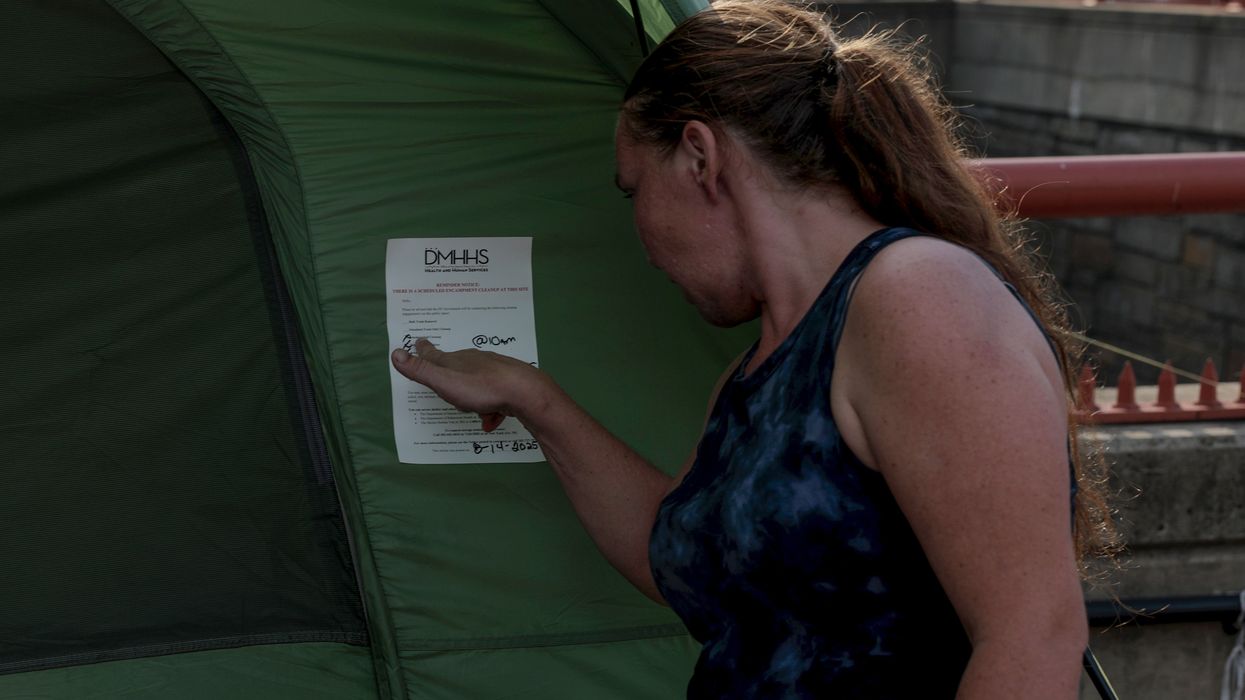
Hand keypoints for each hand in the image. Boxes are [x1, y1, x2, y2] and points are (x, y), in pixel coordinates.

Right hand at [391, 338, 546, 431]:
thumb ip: (420, 370)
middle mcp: (474, 363)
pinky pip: (495, 399)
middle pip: (457, 367)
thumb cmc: (481, 387)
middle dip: (450, 376)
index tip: (419, 341)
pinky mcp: (509, 386)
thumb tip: (395, 353)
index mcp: (455, 362)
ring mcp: (493, 373)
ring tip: (473, 409)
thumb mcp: (444, 381)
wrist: (524, 391)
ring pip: (477, 384)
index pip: (434, 354)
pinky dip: (490, 410)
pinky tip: (490, 422)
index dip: (424, 350)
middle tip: (445, 386)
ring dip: (472, 397)